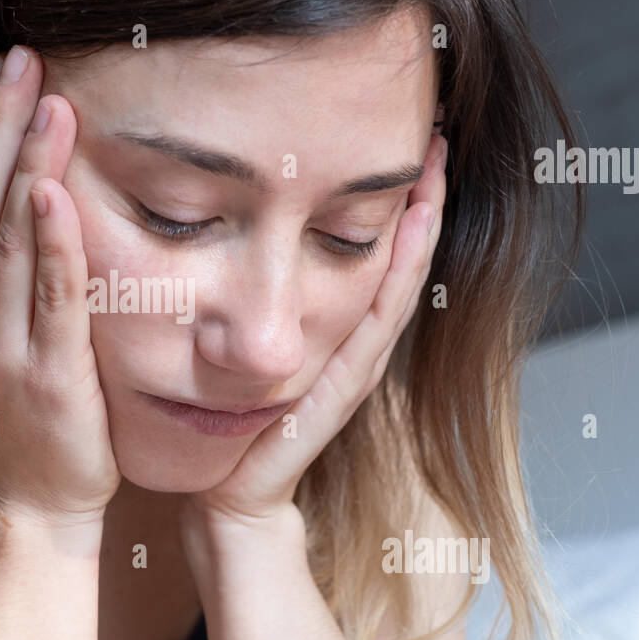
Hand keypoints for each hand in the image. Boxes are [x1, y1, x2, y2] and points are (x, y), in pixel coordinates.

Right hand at [0, 45, 119, 529]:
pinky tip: (53, 193)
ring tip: (41, 97)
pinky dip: (50, 245)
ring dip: (22, 164)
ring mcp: (0, 344)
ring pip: (7, 238)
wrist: (31, 511)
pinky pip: (48, 299)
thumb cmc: (22, 423)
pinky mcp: (46, 373)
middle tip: (17, 56)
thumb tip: (14, 208)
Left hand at [182, 133, 448, 530]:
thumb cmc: (224, 429)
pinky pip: (377, 320)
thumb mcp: (228, 350)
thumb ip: (229, 305)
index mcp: (326, 331)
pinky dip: (402, 272)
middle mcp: (347, 343)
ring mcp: (351, 363)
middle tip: (435, 138)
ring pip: (395, 282)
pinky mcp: (343, 384)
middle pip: (392, 261)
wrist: (227, 501)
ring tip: (436, 167)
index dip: (386, 204)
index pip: (361, 255)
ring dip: (421, 225)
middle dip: (417, 201)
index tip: (398, 146)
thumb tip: (202, 237)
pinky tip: (415, 226)